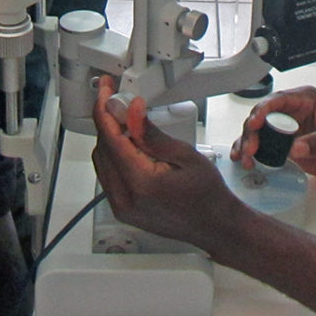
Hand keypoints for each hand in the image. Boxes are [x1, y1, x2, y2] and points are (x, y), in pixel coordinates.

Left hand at [91, 76, 240, 247]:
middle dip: (108, 121)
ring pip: (101, 161)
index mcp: (141, 182)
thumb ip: (153, 134)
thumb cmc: (207, 194)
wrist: (214, 225)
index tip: (105, 89)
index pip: (110, 137)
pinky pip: (107, 176)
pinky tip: (130, 147)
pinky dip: (114, 156)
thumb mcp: (186, 156)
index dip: (104, 108)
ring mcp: (121, 206)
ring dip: (110, 138)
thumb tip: (133, 112)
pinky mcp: (122, 210)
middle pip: (102, 147)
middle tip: (121, 102)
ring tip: (129, 124)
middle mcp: (126, 198)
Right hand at [231, 86, 315, 179]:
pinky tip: (244, 160)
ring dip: (248, 143)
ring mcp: (285, 127)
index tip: (255, 123)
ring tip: (245, 158)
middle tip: (251, 148)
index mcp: (306, 99)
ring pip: (257, 130)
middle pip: (262, 115)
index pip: (278, 100)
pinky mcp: (282, 143)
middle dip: (252, 131)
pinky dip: (251, 152)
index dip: (263, 111)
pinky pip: (262, 144)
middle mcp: (292, 110)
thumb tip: (296, 147)